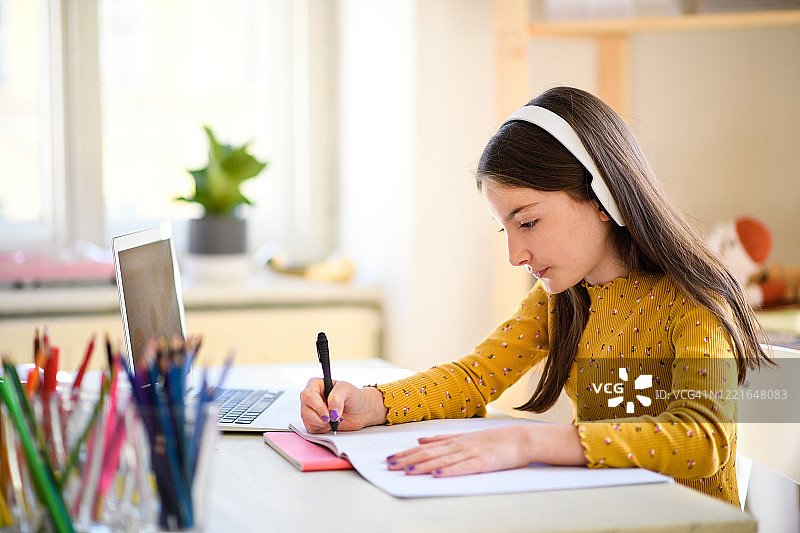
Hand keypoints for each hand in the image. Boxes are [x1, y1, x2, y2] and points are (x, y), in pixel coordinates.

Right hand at [299, 379, 387, 432]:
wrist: (360, 410)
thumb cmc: (353, 396)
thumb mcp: (347, 389)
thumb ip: (337, 397)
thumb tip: (331, 411)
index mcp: (315, 385)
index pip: (308, 395)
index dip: (317, 406)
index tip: (328, 414)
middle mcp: (311, 398)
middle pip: (305, 410)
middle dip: (320, 417)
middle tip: (332, 418)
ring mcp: (310, 410)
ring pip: (307, 420)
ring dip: (322, 423)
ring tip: (334, 419)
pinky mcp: (313, 422)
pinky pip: (311, 429)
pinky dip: (322, 429)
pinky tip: (330, 424)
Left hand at [386, 423, 585, 476]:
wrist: (522, 439)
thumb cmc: (495, 440)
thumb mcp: (465, 436)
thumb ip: (443, 438)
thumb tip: (420, 439)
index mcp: (454, 440)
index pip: (425, 447)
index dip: (406, 453)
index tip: (390, 458)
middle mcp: (459, 445)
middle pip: (429, 453)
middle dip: (407, 460)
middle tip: (389, 466)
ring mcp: (470, 453)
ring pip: (442, 461)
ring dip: (422, 467)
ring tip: (406, 471)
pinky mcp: (482, 464)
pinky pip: (462, 469)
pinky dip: (448, 472)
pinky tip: (435, 476)